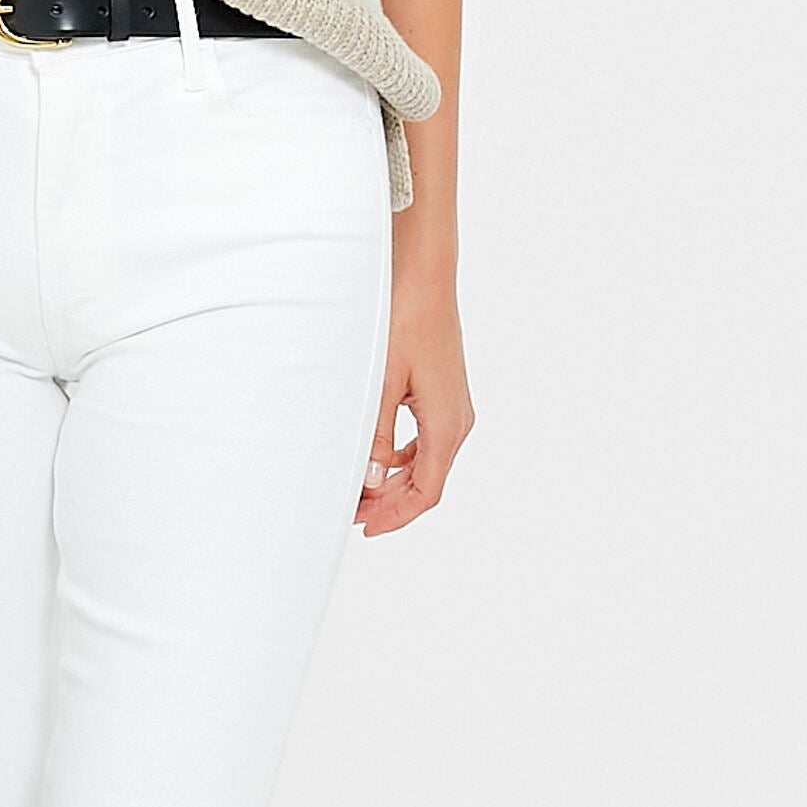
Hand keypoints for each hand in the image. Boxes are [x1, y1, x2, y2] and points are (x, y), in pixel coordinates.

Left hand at [357, 262, 472, 535]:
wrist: (424, 279)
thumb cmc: (405, 322)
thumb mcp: (382, 384)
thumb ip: (375, 436)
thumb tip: (369, 481)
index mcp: (447, 424)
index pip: (427, 491)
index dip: (397, 516)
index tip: (366, 527)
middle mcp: (456, 421)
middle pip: (427, 482)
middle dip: (390, 503)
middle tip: (350, 513)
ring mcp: (452, 408)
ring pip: (425, 463)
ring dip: (392, 481)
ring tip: (356, 490)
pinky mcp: (441, 395)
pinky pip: (424, 440)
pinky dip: (399, 457)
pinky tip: (373, 457)